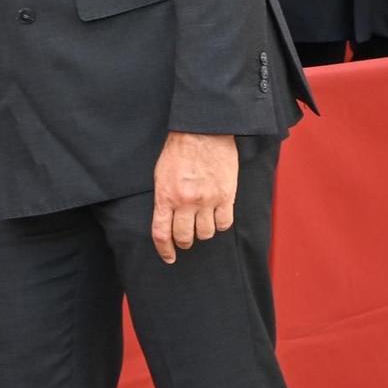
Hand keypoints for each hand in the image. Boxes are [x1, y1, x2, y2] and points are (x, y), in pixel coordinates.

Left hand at [150, 131, 237, 263]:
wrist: (203, 130)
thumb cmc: (179, 150)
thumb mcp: (161, 174)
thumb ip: (164, 198)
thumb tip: (167, 220)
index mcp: (166, 195)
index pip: (162, 234)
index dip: (164, 250)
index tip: (169, 257)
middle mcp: (186, 202)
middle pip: (185, 238)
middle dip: (184, 242)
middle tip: (186, 238)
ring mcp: (207, 200)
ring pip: (206, 234)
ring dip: (202, 232)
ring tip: (201, 222)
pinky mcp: (226, 196)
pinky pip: (224, 224)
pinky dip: (220, 224)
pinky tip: (216, 217)